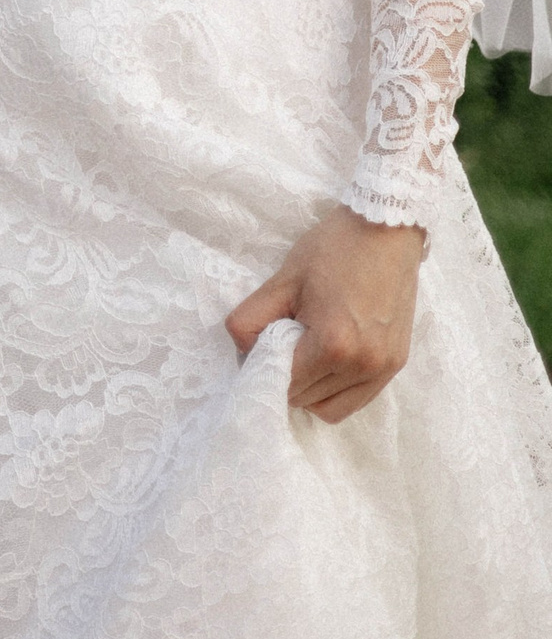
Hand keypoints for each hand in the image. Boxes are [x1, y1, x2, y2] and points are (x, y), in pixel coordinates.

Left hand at [224, 205, 424, 422]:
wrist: (387, 229)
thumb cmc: (334, 248)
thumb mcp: (284, 278)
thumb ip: (253, 318)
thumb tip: (241, 351)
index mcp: (333, 345)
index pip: (284, 382)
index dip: (264, 367)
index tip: (260, 344)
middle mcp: (362, 366)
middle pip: (305, 399)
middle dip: (285, 377)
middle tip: (281, 342)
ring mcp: (383, 369)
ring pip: (330, 409)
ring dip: (309, 391)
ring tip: (304, 352)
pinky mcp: (396, 366)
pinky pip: (356, 400)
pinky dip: (334, 391)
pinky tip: (325, 360)